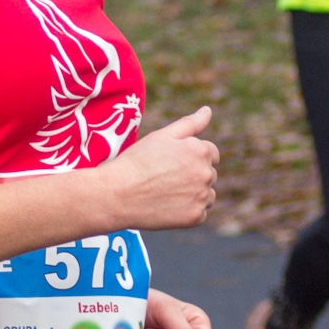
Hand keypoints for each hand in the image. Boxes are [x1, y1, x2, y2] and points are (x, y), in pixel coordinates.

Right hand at [97, 107, 218, 230]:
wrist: (117, 194)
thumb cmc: (137, 161)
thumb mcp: (161, 136)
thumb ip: (189, 123)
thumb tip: (208, 110)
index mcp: (201, 151)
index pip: (211, 153)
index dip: (191, 157)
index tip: (172, 163)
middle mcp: (206, 173)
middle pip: (209, 175)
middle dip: (193, 175)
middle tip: (163, 178)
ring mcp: (202, 197)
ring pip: (207, 195)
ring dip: (194, 194)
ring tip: (165, 192)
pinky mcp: (195, 217)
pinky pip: (199, 214)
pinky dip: (186, 212)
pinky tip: (166, 206)